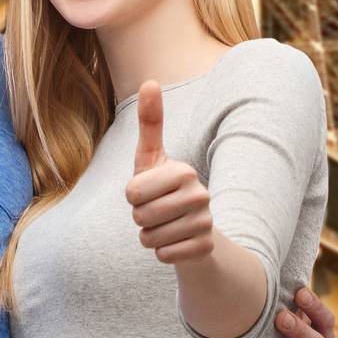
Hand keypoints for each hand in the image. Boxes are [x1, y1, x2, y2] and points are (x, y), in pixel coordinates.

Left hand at [125, 82, 214, 263]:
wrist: (194, 227)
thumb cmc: (163, 187)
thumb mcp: (151, 157)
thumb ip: (150, 122)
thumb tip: (149, 81)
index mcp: (183, 171)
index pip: (132, 192)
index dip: (132, 197)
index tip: (146, 191)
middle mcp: (200, 195)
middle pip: (140, 217)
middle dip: (140, 219)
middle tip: (156, 211)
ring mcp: (206, 223)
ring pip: (150, 239)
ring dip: (150, 237)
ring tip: (165, 226)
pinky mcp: (205, 248)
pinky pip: (163, 256)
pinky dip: (163, 253)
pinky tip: (176, 242)